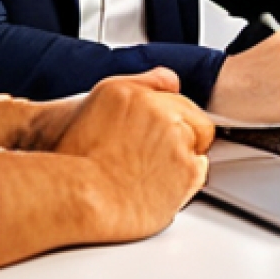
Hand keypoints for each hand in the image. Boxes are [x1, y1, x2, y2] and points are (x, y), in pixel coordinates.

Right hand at [0, 69, 214, 271]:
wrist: (82, 197)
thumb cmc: (80, 157)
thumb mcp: (102, 100)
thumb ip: (141, 83)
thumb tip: (171, 81)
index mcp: (137, 94)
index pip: (175, 94)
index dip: (169, 114)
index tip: (160, 129)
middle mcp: (160, 112)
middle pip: (193, 117)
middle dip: (182, 132)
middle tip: (155, 152)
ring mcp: (177, 141)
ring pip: (196, 144)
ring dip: (181, 154)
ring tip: (150, 170)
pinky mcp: (187, 172)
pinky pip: (199, 170)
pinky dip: (185, 177)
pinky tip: (159, 182)